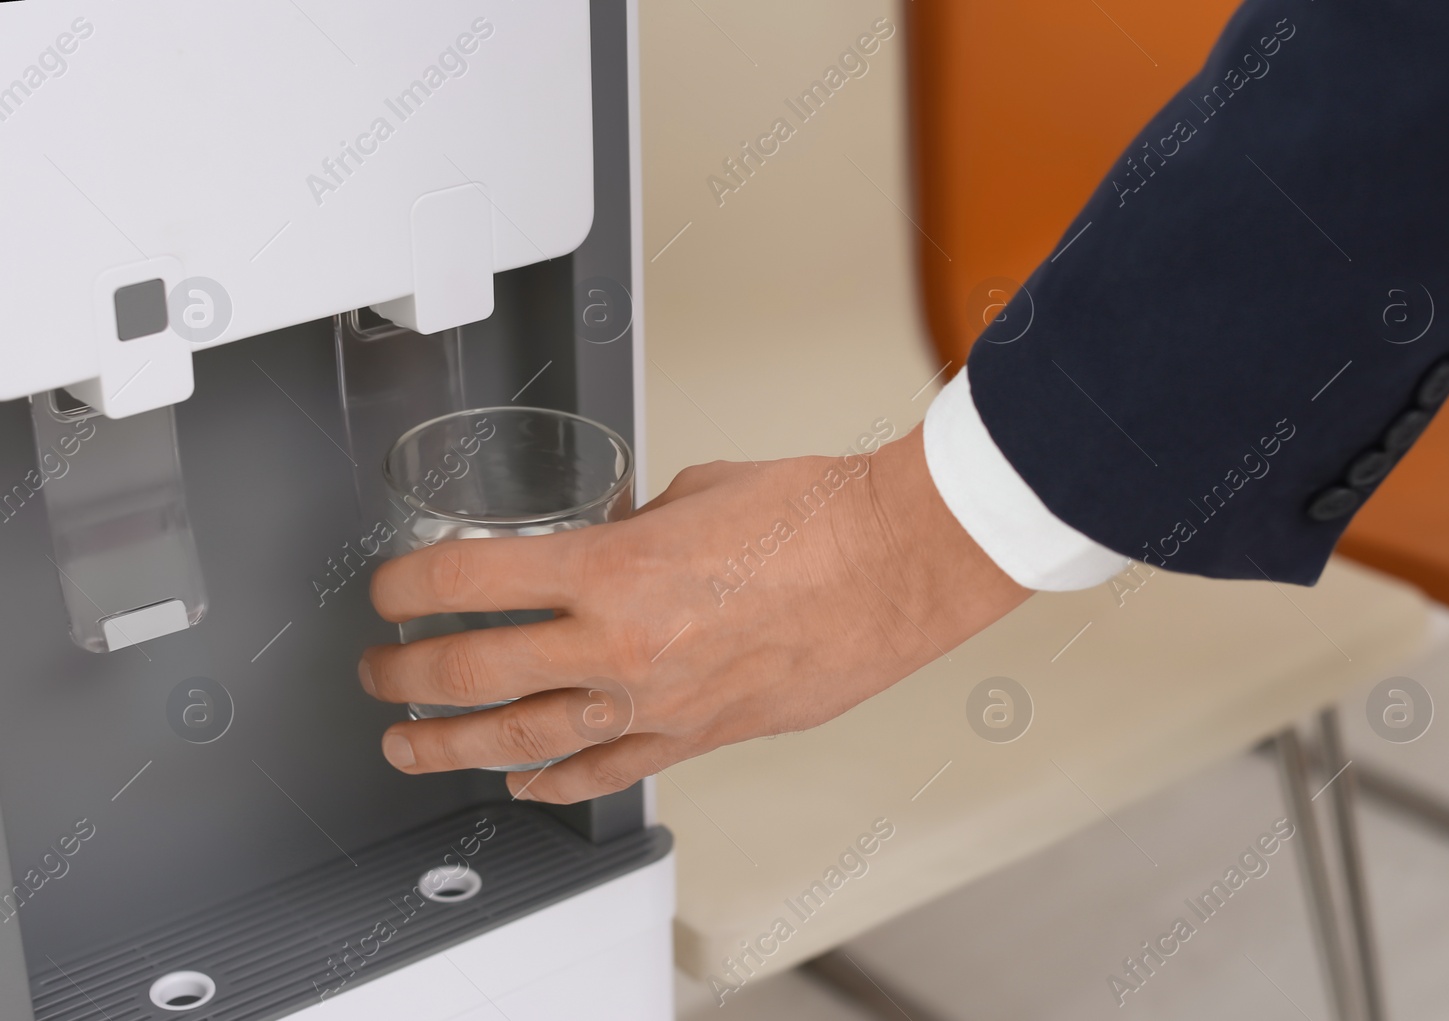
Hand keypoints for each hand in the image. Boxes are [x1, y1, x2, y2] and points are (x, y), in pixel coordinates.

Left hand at [359, 423, 1029, 802]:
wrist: (896, 564)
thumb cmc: (815, 517)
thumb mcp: (694, 491)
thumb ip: (632, 527)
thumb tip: (606, 542)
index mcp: (610, 570)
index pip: (468, 579)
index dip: (408, 584)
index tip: (390, 588)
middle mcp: (620, 648)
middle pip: (473, 671)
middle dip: (406, 672)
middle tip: (381, 670)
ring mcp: (658, 705)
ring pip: (524, 740)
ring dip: (452, 745)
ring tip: (411, 744)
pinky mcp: (700, 737)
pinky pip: (608, 771)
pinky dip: (554, 781)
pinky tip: (522, 782)